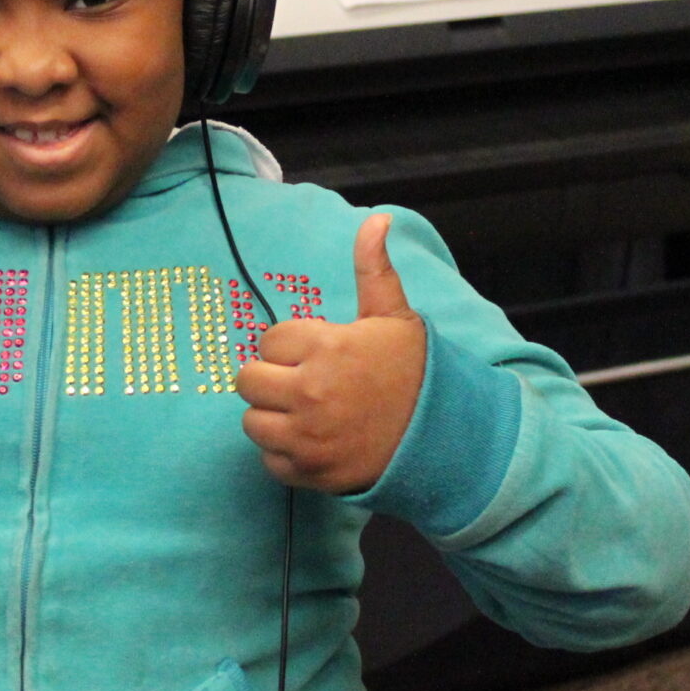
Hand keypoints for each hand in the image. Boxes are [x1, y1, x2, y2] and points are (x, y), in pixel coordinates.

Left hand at [235, 213, 426, 494]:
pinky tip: (312, 440)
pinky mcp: (308, 472)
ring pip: (252, 422)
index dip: (290, 345)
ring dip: (272, 416)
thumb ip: (374, 269)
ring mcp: (307, 437)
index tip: (316, 352)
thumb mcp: (395, 316)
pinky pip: (269, 461)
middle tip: (301, 381)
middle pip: (247, 381)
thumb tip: (376, 218)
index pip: (269, 340)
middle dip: (270, 377)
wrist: (442, 436)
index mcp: (327, 348)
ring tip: (304, 411)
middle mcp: (309, 393)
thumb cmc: (415, 372)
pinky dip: (285, 453)